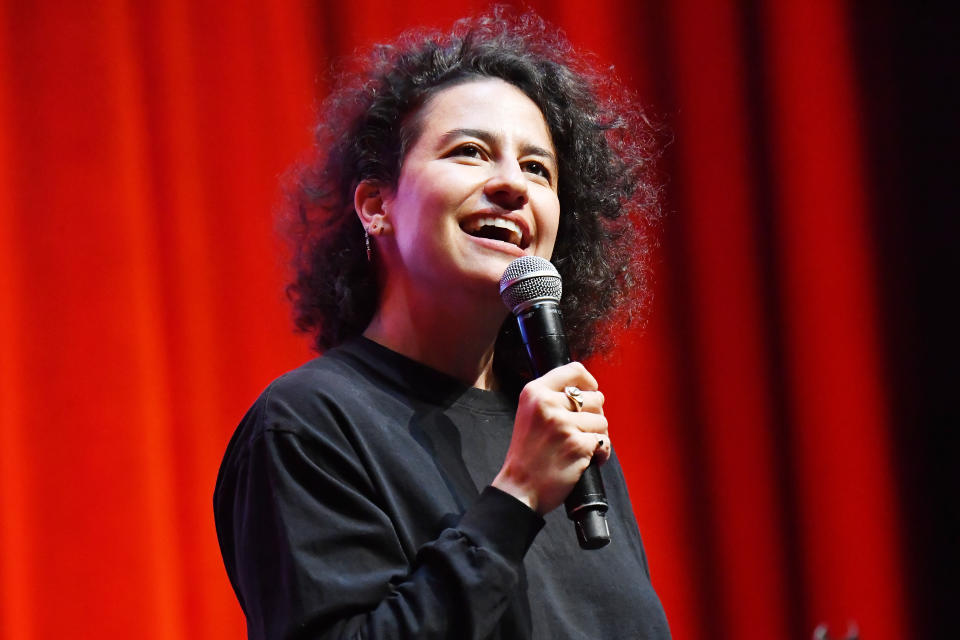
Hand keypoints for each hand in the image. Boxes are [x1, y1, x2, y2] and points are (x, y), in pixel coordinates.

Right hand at [492, 362, 609, 514]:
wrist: (519, 488)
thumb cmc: (527, 454)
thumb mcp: (529, 413)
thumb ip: (552, 398)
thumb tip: (588, 390)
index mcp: (535, 392)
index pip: (574, 370)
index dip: (589, 382)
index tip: (589, 393)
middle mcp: (548, 403)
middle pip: (595, 397)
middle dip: (594, 416)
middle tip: (580, 431)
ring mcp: (563, 424)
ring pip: (602, 421)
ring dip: (597, 436)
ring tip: (580, 446)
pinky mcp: (577, 444)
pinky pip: (604, 442)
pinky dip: (601, 453)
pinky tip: (587, 459)